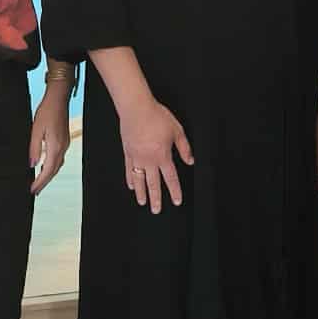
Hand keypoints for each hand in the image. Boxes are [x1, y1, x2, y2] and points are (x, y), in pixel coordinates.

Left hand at [28, 95, 70, 194]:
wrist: (59, 98)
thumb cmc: (47, 111)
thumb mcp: (36, 130)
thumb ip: (34, 149)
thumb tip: (32, 164)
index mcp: (55, 146)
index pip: (48, 170)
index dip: (40, 182)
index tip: (33, 190)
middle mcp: (62, 147)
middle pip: (54, 170)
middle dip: (44, 182)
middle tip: (35, 191)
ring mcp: (65, 144)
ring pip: (57, 165)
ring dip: (48, 175)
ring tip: (39, 182)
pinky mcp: (64, 140)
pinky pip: (58, 158)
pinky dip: (51, 166)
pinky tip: (45, 165)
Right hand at [120, 96, 192, 213]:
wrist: (136, 108)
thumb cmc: (156, 116)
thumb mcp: (177, 130)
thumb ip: (184, 147)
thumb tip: (190, 160)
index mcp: (162, 155)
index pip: (171, 178)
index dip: (175, 191)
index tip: (177, 201)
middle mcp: (149, 160)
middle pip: (153, 184)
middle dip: (156, 199)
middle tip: (157, 210)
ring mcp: (136, 157)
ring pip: (139, 180)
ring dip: (142, 193)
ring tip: (143, 202)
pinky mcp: (127, 152)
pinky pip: (128, 169)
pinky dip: (130, 179)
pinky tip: (131, 186)